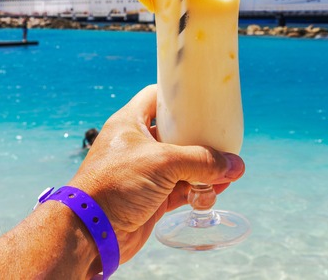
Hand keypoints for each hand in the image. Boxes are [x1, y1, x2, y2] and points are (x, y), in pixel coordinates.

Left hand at [68, 84, 245, 264]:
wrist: (91, 232)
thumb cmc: (117, 184)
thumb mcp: (163, 163)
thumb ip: (202, 161)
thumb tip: (236, 166)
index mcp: (130, 122)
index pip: (157, 97)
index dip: (179, 95)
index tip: (205, 98)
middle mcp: (138, 144)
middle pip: (178, 133)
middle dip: (203, 142)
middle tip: (225, 146)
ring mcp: (145, 172)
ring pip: (184, 164)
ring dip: (205, 171)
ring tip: (224, 178)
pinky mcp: (152, 198)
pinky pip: (183, 189)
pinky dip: (198, 192)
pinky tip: (211, 195)